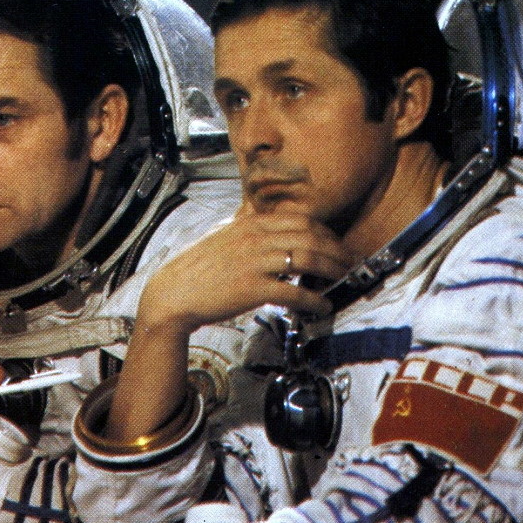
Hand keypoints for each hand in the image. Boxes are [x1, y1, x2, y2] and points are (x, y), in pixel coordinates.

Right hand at [138, 204, 350, 336]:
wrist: (173, 293)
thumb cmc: (195, 268)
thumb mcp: (220, 235)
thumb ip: (242, 225)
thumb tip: (256, 216)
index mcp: (249, 223)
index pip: (300, 219)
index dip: (326, 231)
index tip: (336, 243)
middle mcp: (255, 238)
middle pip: (310, 237)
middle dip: (336, 249)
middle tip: (350, 261)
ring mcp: (255, 263)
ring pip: (307, 259)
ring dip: (332, 270)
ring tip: (343, 279)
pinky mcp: (253, 289)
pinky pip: (294, 292)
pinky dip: (314, 300)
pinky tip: (323, 306)